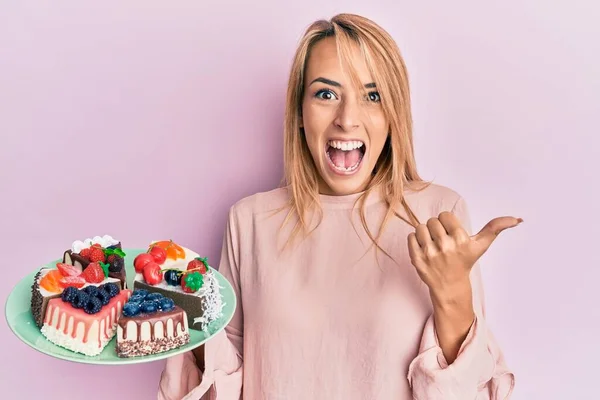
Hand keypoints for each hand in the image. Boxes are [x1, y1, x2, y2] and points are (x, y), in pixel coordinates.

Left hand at [407, 211, 521, 300]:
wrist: (450, 285)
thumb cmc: (465, 260)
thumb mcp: (481, 244)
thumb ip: (496, 227)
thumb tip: (517, 219)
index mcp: (461, 240)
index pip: (445, 215)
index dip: (448, 223)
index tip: (452, 234)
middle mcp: (446, 247)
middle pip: (432, 221)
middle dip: (437, 229)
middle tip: (443, 241)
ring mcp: (430, 254)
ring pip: (420, 227)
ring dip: (425, 234)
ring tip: (433, 245)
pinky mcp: (417, 260)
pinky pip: (410, 236)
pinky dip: (415, 241)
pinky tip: (425, 250)